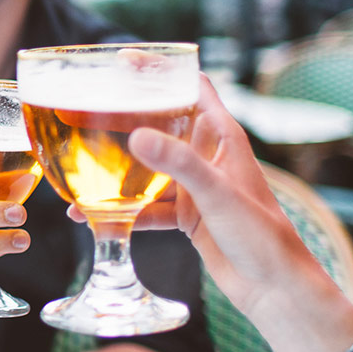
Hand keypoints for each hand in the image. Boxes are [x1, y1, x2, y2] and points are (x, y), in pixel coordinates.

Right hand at [83, 79, 352, 351]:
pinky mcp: (187, 215)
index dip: (160, 68)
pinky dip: (120, 209)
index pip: (191, 85)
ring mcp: (195, 186)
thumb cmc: (262, 236)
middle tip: (83, 107)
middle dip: (124, 115)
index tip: (122, 60)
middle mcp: (207, 156)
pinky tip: (88, 215)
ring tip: (77, 160)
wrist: (276, 290)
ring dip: (116, 165)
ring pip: (148, 165)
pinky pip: (146, 204)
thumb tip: (135, 135)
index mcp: (222, 137)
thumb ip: (178, 164)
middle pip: (160, 122)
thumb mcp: (217, 195)